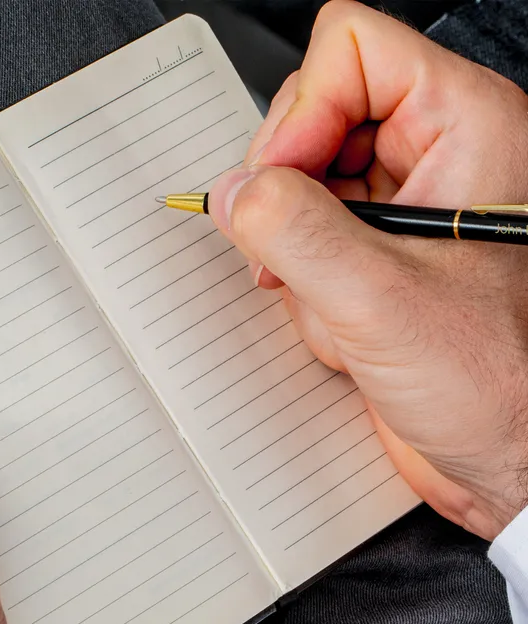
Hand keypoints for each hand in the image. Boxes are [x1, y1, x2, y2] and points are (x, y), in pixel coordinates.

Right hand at [210, 0, 527, 539]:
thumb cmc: (496, 383)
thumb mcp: (380, 299)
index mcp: (465, 126)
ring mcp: (397, 209)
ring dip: (296, 260)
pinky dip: (302, 291)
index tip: (282, 186)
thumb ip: (293, 232)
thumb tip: (233, 194)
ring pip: (294, 189)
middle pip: (311, 116)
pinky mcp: (370, 256)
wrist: (504, 460)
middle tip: (293, 255)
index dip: (301, 115)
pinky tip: (342, 330)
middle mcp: (431, 157)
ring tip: (338, 309)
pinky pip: (298, 244)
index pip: (348, 53)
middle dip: (286, 197)